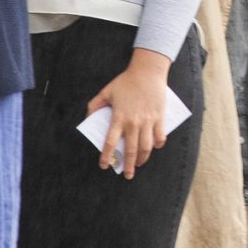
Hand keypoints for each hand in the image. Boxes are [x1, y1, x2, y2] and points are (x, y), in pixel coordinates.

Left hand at [87, 50, 174, 178]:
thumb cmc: (126, 81)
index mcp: (118, 117)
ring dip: (142, 158)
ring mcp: (148, 121)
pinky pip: (159, 136)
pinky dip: (158, 144)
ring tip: (139, 164)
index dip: (106, 156)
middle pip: (130, 149)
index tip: (104, 165)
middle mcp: (133, 122)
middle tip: (127, 175)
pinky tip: (155, 147)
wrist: (147, 71)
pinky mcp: (159, 118)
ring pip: (146, 147)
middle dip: (128, 165)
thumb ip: (95, 104)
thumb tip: (88, 116)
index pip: (110, 142)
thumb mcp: (106, 91)